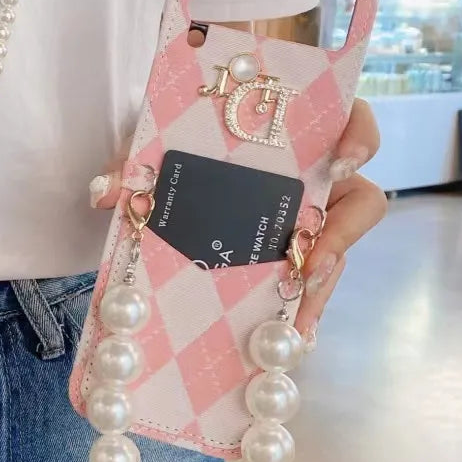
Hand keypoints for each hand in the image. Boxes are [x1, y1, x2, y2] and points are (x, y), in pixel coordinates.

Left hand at [89, 97, 386, 345]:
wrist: (166, 172)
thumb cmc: (176, 147)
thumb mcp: (154, 149)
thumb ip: (130, 164)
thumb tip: (103, 191)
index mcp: (293, 138)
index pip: (351, 122)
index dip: (359, 137)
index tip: (343, 160)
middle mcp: (312, 181)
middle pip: (357, 204)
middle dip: (344, 236)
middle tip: (316, 265)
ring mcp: (305, 225)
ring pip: (334, 256)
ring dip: (319, 290)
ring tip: (298, 324)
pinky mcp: (288, 262)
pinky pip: (305, 287)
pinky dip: (296, 312)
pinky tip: (286, 338)